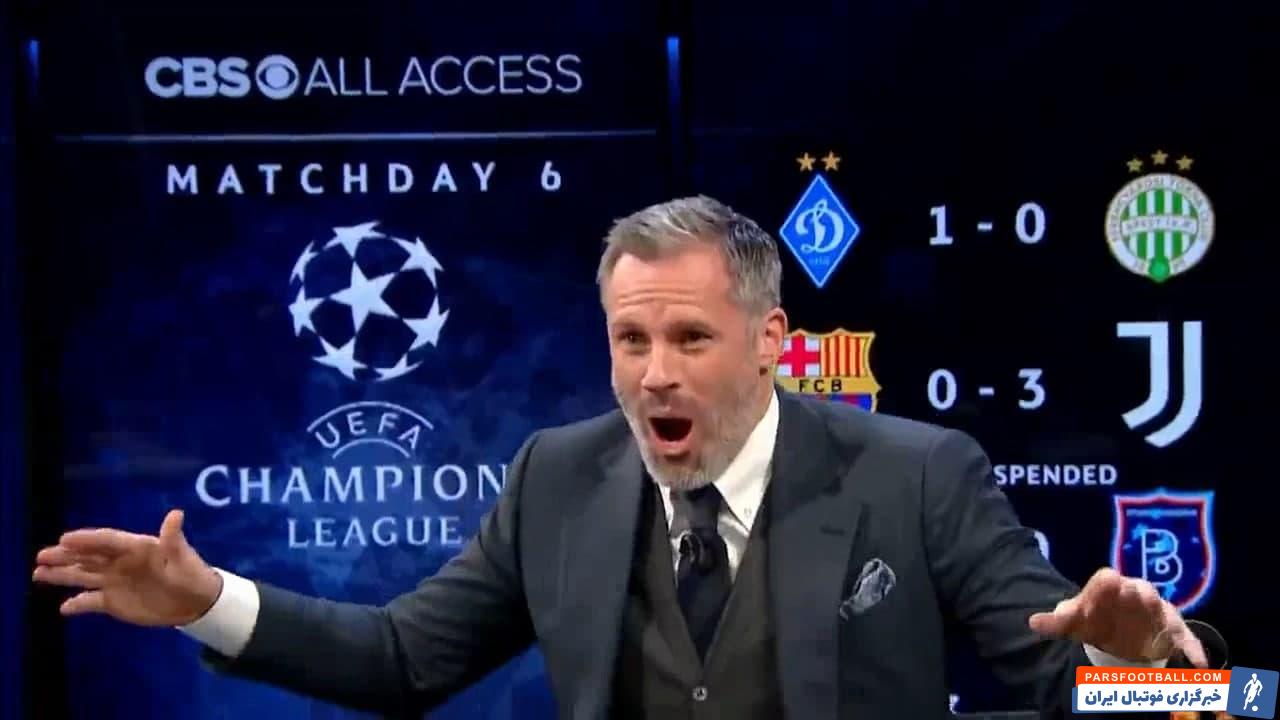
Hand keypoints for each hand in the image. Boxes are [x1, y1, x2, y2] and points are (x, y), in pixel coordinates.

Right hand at [32, 509, 222, 626]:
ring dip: (61, 575)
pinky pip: (90, 602)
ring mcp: (114, 581)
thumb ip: (174, 538)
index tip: (65, 539)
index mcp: (136, 547)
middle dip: (65, 555)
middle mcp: (119, 562)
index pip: (107, 541)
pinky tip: (63, 608)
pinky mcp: (113, 602)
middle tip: (41, 555)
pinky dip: (77, 605)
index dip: (87, 539)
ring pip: (82, 576)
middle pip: (88, 556)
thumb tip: (176, 513)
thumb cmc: (191, 574)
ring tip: (38, 573)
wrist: (195, 602)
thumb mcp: (184, 557)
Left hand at [1028, 567, 1207, 666]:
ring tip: (1167, 623)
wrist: (1116, 630)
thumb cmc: (1093, 620)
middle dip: (1140, 593)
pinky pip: (1185, 637)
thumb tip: (1033, 622)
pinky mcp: (1171, 631)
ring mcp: (1155, 613)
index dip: (1106, 583)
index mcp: (1107, 589)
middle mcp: (1134, 595)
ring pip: (1164, 610)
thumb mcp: (1073, 622)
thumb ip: (1057, 621)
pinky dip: (1192, 648)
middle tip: (1143, 594)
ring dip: (1164, 615)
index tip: (1108, 581)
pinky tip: (1198, 663)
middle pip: (1140, 590)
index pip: (1106, 581)